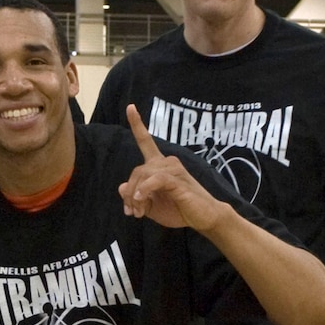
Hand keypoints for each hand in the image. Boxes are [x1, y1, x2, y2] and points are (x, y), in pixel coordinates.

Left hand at [118, 104, 230, 234]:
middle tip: (133, 212)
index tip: (130, 107)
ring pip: (144, 175)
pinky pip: (156, 178)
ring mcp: (174, 169)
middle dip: (130, 193)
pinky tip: (142, 199)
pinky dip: (145, 189)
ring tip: (140, 212)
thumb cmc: (179, 209)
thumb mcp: (151, 206)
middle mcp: (167, 162)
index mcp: (160, 166)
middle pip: (137, 170)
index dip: (138, 125)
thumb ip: (136, 196)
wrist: (203, 218)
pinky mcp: (178, 179)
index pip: (146, 142)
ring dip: (136, 196)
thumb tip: (122, 187)